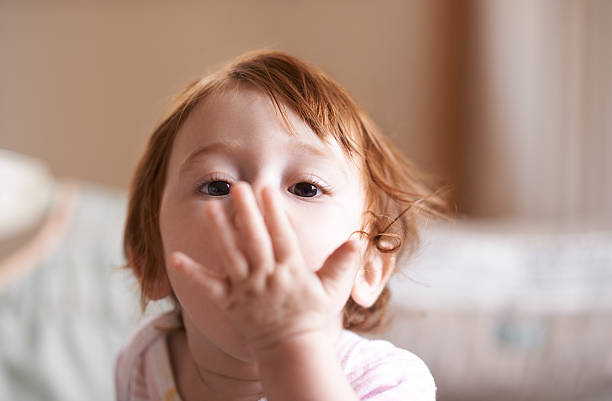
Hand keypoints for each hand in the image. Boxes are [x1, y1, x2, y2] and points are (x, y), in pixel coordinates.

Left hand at [169, 181, 362, 352]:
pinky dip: (192, 273)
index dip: (274, 212)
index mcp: (291, 272)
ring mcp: (246, 291)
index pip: (281, 237)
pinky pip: (208, 287)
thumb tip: (357, 240)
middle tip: (238, 187)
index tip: (266, 190)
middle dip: (247, 213)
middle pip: (254, 241)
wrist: (292, 349)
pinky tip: (175, 257)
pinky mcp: (229, 303)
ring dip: (220, 232)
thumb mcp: (333, 290)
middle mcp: (267, 278)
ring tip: (210, 207)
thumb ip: (343, 264)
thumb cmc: (312, 316)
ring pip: (231, 257)